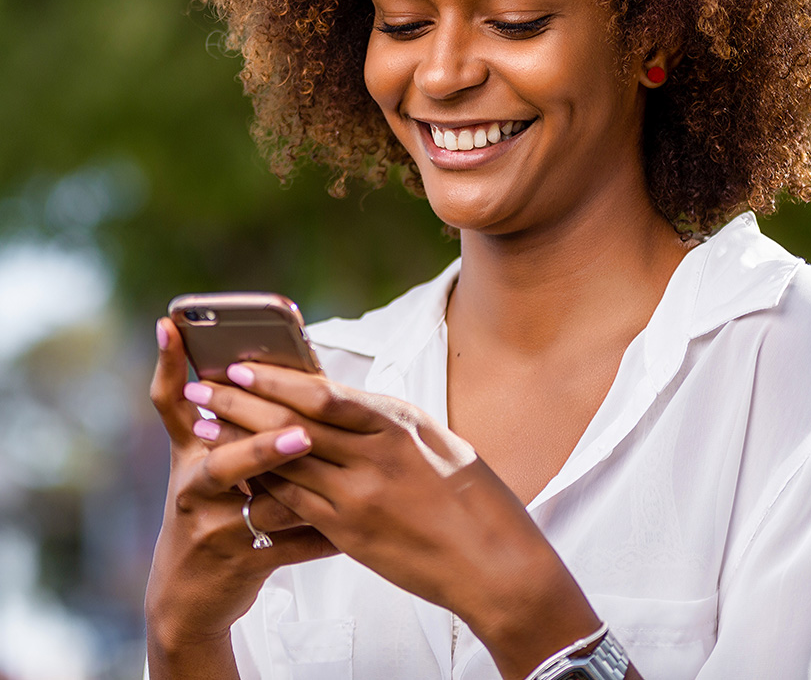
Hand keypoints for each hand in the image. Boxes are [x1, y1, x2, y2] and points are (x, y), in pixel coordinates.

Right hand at [146, 319, 336, 667]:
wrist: (188, 595)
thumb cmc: (209, 508)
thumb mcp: (202, 461)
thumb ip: (226, 416)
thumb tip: (267, 361)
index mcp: (188, 453)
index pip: (170, 402)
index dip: (167, 363)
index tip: (172, 327)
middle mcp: (194, 489)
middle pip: (223, 464)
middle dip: (263, 448)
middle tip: (302, 435)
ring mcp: (216, 529)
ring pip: (268, 507)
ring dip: (307, 492)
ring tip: (342, 475)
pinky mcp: (242, 563)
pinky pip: (292, 546)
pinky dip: (324, 536)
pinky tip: (353, 525)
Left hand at [188, 362, 601, 678]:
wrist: (491, 561)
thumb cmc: (470, 493)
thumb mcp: (431, 438)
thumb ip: (382, 418)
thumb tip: (339, 398)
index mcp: (396, 425)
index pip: (322, 394)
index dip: (275, 380)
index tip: (240, 366)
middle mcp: (373, 460)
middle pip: (291, 426)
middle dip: (241, 405)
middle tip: (201, 389)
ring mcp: (359, 501)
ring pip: (284, 467)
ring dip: (240, 445)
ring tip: (204, 429)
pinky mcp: (349, 536)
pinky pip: (295, 507)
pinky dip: (264, 487)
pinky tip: (239, 476)